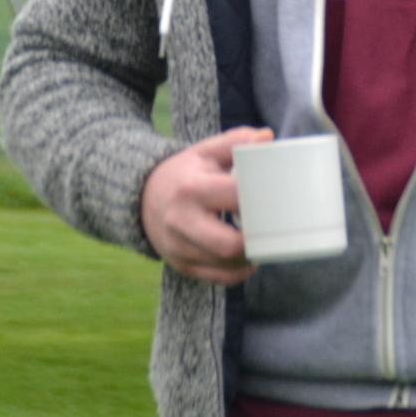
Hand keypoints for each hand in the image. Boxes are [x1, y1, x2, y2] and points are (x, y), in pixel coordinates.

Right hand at [141, 126, 274, 284]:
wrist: (141, 197)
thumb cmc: (184, 173)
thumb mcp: (205, 152)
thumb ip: (236, 141)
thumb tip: (267, 138)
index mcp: (191, 188)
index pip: (235, 198)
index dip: (260, 200)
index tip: (274, 198)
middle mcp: (181, 221)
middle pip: (229, 244)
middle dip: (255, 238)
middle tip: (270, 228)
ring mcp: (179, 247)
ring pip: (226, 264)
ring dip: (250, 255)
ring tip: (261, 239)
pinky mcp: (182, 265)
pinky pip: (219, 278)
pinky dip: (239, 272)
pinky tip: (248, 257)